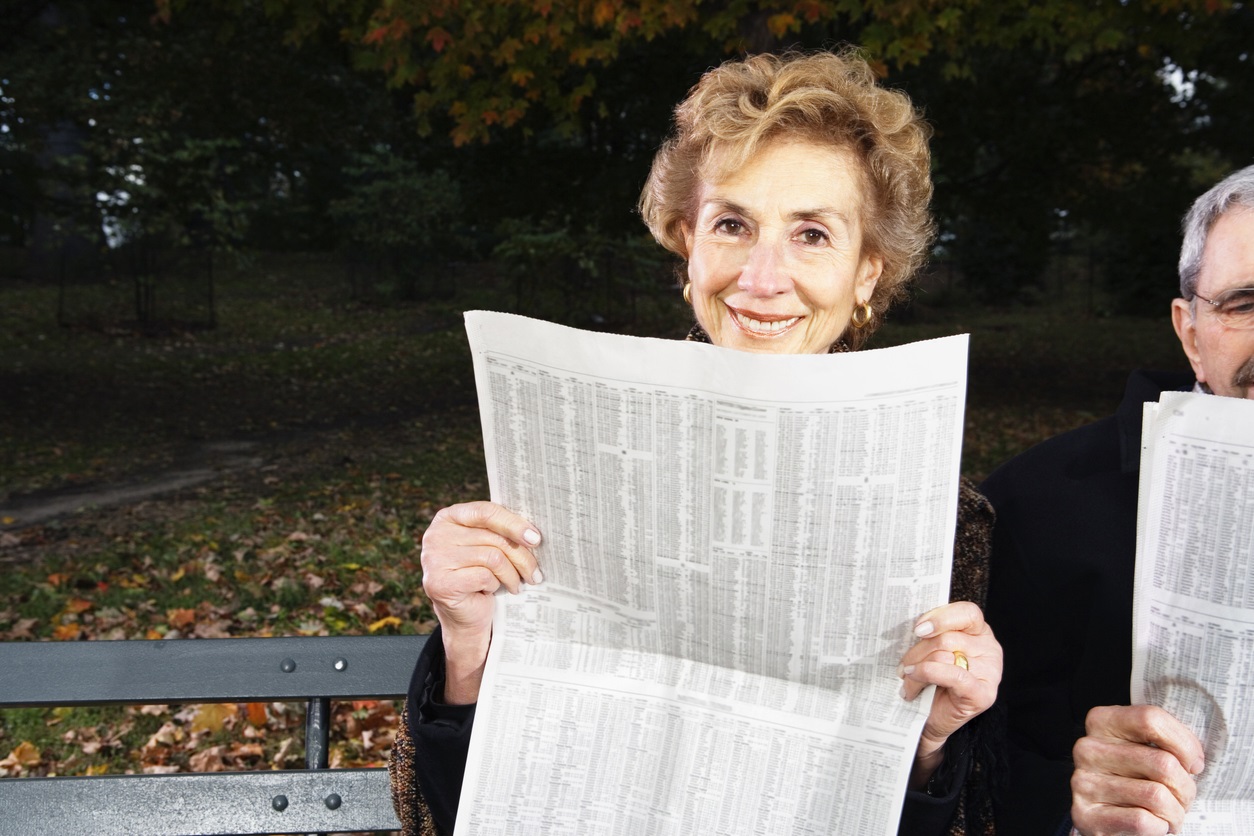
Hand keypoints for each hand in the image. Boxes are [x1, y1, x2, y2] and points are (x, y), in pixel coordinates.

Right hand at [420, 501, 543, 703]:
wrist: (465, 615)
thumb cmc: (481, 574)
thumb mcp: (489, 546)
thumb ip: (500, 531)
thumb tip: (533, 533)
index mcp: (449, 517)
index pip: (485, 511)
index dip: (514, 524)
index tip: (536, 538)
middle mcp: (436, 535)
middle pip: (493, 537)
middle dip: (521, 557)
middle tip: (535, 573)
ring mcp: (434, 559)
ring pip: (492, 557)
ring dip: (512, 574)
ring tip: (517, 583)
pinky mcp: (440, 583)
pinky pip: (484, 576)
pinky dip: (496, 585)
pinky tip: (495, 590)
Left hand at [899, 601, 1001, 788]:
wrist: (931, 719)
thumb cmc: (931, 680)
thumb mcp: (932, 650)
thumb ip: (932, 634)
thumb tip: (913, 625)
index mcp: (979, 632)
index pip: (968, 612)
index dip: (942, 617)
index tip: (918, 629)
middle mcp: (990, 649)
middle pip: (947, 638)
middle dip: (917, 651)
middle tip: (901, 665)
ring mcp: (990, 672)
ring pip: (944, 656)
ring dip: (916, 668)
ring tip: (905, 678)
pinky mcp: (984, 694)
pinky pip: (952, 675)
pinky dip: (927, 674)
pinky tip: (912, 681)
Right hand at [1070, 704, 1203, 835]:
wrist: (1112, 817)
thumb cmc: (1137, 779)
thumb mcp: (1147, 749)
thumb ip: (1163, 740)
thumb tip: (1193, 759)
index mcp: (1102, 722)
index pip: (1150, 719)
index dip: (1184, 744)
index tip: (1194, 763)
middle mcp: (1088, 749)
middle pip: (1162, 763)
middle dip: (1185, 787)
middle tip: (1183, 796)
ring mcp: (1084, 782)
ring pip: (1156, 796)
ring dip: (1175, 811)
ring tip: (1169, 812)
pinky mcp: (1087, 815)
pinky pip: (1142, 821)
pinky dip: (1159, 827)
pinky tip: (1154, 824)